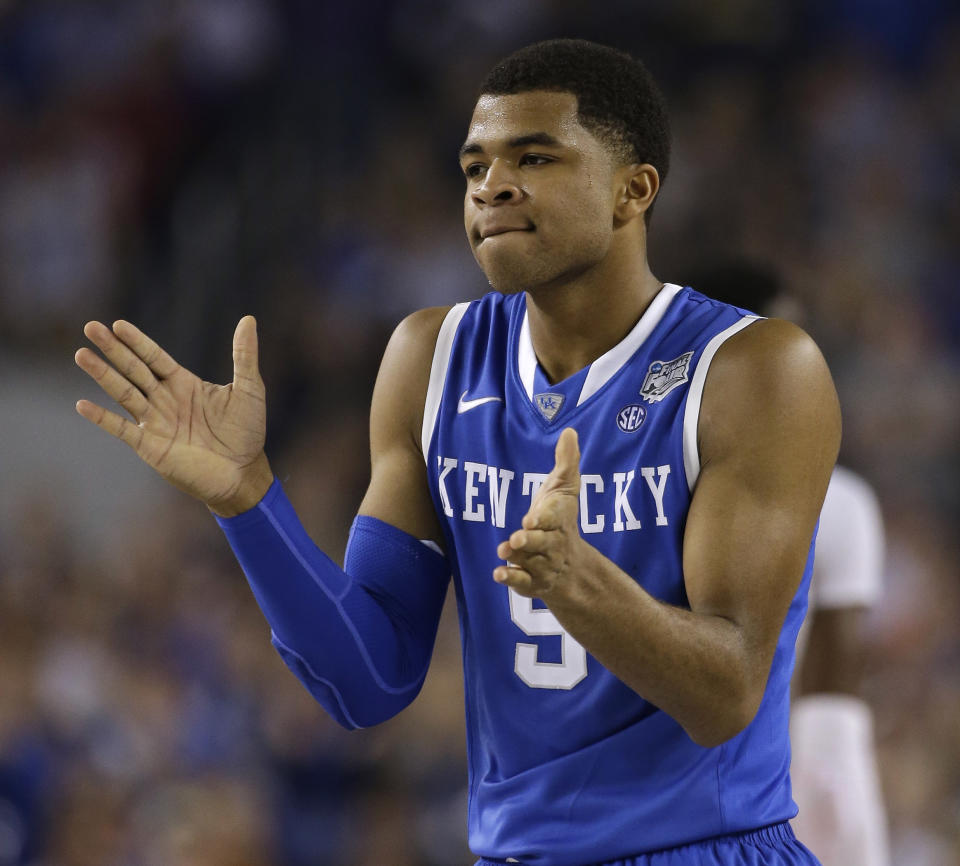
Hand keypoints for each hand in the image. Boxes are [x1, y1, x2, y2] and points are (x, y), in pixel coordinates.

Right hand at [75, 316, 272, 515]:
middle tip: (91, 327)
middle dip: (113, 350)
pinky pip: (123, 429)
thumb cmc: (247, 432)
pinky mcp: (151, 446)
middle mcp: (165, 400)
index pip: (154, 357)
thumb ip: (244, 355)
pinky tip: (83, 404)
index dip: (137, 342)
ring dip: (103, 375)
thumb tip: (248, 319)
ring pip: (124, 393)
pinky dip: (103, 418)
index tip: (118, 324)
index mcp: (184, 384)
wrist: (244, 473)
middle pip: (134, 370)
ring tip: (82, 355)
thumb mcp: (249, 389)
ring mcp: (156, 422)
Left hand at [494, 427, 584, 598]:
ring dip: (516, 557)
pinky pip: (521, 582)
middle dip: (529, 541)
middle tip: (516, 538)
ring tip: (503, 551)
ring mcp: (542, 564)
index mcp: (559, 520)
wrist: (571, 567)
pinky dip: (511, 579)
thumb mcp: (565, 488)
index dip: (542, 519)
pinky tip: (498, 573)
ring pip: (529, 561)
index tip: (530, 519)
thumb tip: (569, 431)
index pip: (552, 518)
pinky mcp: (531, 582)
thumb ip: (566, 462)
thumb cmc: (561, 520)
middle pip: (541, 542)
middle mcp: (552, 544)